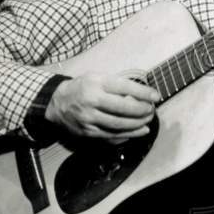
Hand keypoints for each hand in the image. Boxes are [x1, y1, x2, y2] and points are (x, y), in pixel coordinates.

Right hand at [45, 72, 160, 142]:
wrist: (56, 103)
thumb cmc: (82, 88)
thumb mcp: (97, 78)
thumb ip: (117, 85)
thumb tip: (142, 94)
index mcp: (96, 83)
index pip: (125, 87)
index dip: (143, 93)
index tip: (156, 96)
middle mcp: (92, 100)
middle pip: (124, 108)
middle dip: (143, 110)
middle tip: (152, 110)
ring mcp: (89, 118)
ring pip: (120, 125)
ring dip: (138, 124)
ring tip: (148, 120)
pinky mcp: (88, 132)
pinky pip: (112, 136)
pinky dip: (128, 135)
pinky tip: (139, 131)